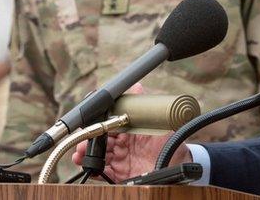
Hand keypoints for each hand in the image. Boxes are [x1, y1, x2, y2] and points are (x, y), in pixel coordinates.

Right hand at [70, 82, 190, 181]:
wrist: (180, 169)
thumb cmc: (172, 144)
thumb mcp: (161, 123)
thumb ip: (147, 106)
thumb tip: (137, 86)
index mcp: (131, 130)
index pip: (110, 124)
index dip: (98, 123)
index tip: (88, 122)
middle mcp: (124, 144)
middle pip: (99, 139)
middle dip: (87, 139)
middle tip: (81, 140)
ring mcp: (121, 159)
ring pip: (97, 155)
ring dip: (85, 153)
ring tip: (79, 154)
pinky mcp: (120, 174)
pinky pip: (102, 172)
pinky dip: (92, 169)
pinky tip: (85, 164)